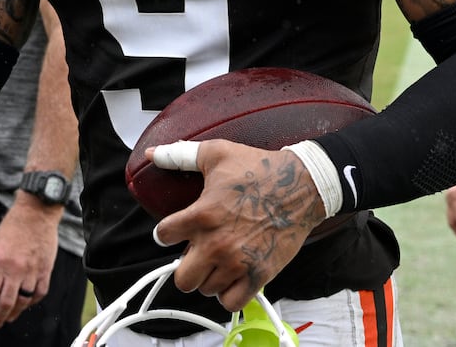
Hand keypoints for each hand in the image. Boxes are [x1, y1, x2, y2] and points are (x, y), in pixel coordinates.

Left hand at [0, 195, 60, 328]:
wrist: (36, 213)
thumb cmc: (12, 227)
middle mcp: (14, 269)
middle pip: (5, 302)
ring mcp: (31, 270)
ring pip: (23, 301)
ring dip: (14, 313)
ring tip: (9, 318)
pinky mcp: (45, 270)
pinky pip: (39, 293)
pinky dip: (32, 302)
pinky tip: (25, 304)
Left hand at [150, 139, 325, 312]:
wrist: (301, 185)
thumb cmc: (258, 168)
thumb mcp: (217, 153)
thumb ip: (180, 155)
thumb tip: (153, 154)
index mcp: (201, 215)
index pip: (163, 236)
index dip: (166, 232)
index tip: (173, 231)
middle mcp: (216, 244)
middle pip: (182, 278)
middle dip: (186, 265)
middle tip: (197, 253)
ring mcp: (237, 263)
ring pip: (206, 289)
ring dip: (209, 277)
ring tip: (218, 261)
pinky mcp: (258, 275)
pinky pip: (231, 302)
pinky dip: (229, 293)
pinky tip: (232, 277)